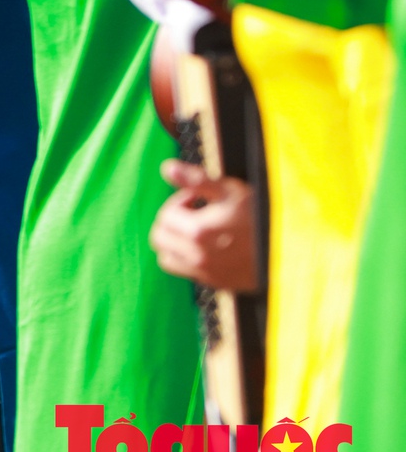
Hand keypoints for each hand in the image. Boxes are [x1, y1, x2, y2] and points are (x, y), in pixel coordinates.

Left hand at [149, 161, 259, 292]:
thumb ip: (195, 179)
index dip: (178, 202)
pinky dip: (188, 259)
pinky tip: (209, 247)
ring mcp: (207, 273)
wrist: (292, 250)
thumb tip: (167, 168)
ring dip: (174, 242)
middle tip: (194, 213)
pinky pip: (187, 272)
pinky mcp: (217, 283)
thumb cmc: (262, 218)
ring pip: (167, 258)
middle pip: (159, 238)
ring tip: (198, 230)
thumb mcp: (231, 191)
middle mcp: (198, 256)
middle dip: (172, 221)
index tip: (196, 198)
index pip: (165, 216)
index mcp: (198, 232)